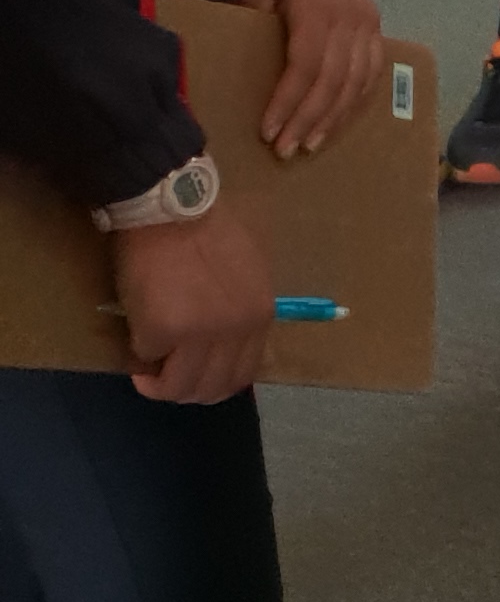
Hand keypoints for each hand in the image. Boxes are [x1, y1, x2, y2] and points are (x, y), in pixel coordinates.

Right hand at [111, 208, 272, 401]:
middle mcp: (235, 331)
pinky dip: (139, 353)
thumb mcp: (248, 272)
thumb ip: (242, 309)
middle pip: (213, 389)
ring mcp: (199, 335)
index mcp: (259, 316)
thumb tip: (224, 343)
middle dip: (186, 391)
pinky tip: (137, 334)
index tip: (195, 375)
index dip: (216, 383)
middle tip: (164, 380)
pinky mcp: (162, 331)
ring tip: (146, 373)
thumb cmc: (208, 231)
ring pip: (180, 386)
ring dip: (159, 385)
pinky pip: (147, 358)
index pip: (244, 374)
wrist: (172, 210)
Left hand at [239, 0, 386, 155]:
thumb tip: (240, 72)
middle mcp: (351, 17)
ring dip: (335, 116)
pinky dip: (357, 99)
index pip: (306, 65)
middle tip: (286, 150)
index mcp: (318, 6)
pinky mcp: (375, 26)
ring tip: (310, 144)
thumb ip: (252, 25)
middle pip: (334, 79)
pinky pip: (373, 70)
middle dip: (309, 118)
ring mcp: (368, 21)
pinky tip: (339, 120)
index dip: (289, 101)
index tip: (268, 130)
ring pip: (357, 80)